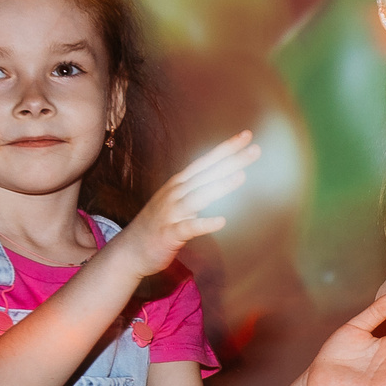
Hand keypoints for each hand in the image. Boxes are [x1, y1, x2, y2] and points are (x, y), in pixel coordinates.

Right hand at [112, 133, 258, 279]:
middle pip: (207, 174)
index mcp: (180, 184)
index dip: (226, 148)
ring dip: (220, 186)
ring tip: (242, 176)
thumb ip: (197, 189)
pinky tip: (221, 221)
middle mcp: (175, 193)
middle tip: (255, 150)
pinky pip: (189, 227)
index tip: (247, 135)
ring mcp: (171, 213)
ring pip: (199, 196)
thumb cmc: (159, 225)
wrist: (129, 250)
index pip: (206, 161)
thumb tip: (223, 178)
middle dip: (231, 161)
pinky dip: (204, 223)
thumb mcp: (177, 201)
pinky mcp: (169, 234)